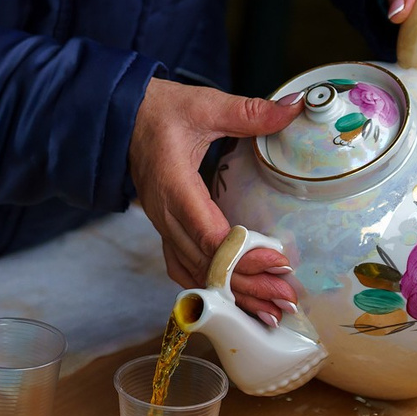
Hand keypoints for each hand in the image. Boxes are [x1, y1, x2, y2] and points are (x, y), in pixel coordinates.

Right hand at [130, 78, 302, 323]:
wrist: (122, 119)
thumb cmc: (161, 112)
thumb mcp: (206, 105)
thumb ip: (250, 112)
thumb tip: (294, 107)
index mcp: (174, 187)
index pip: (209, 236)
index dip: (243, 256)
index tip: (278, 264)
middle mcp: (165, 215)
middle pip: (206, 265)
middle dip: (248, 286)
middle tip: (287, 298)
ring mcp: (162, 227)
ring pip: (196, 274)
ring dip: (233, 294)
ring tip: (269, 310)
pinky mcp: (166, 230)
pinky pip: (185, 269)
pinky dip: (211, 288)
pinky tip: (237, 299)